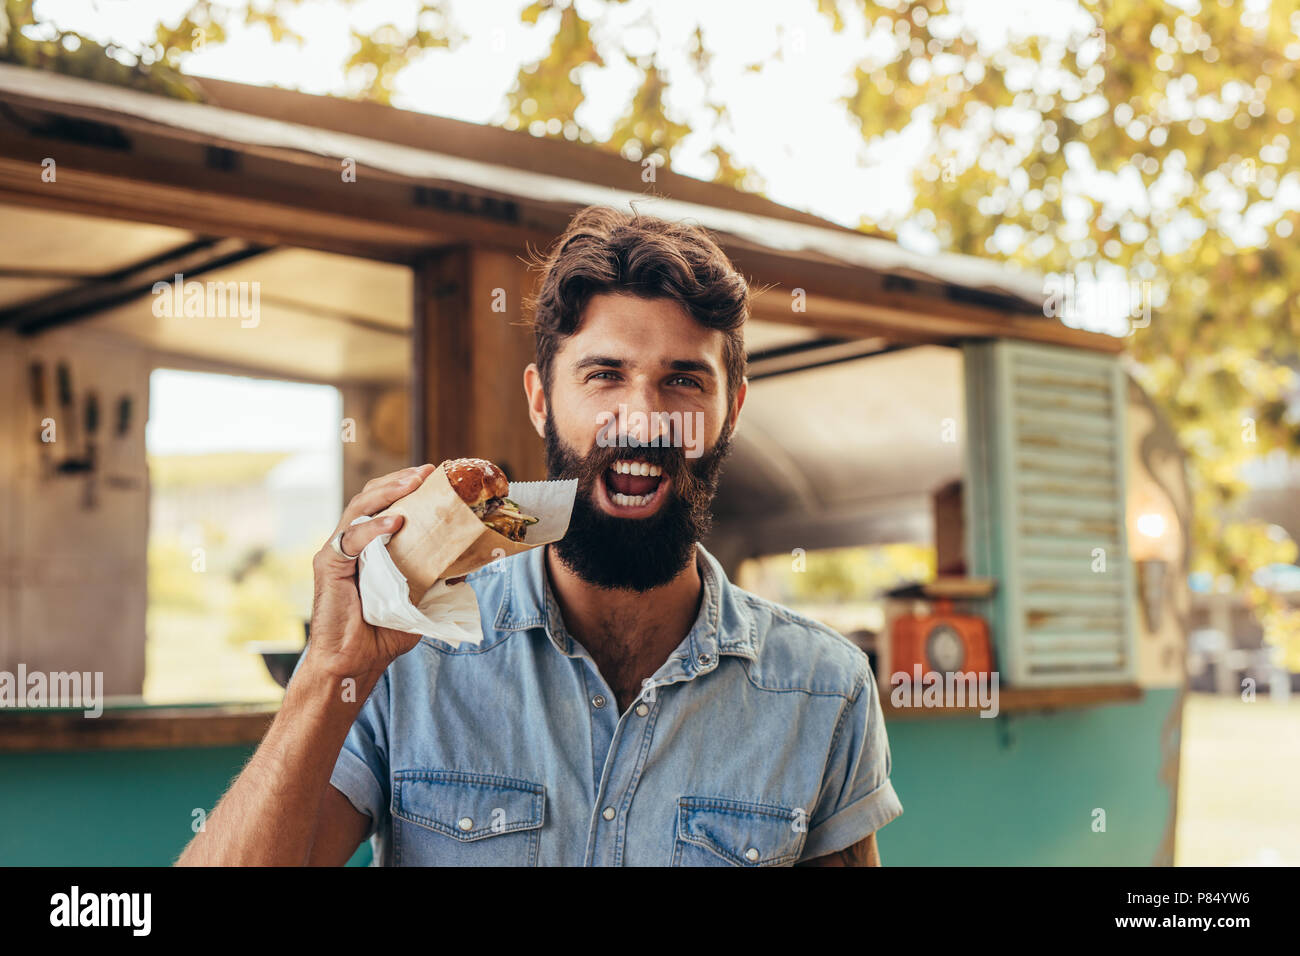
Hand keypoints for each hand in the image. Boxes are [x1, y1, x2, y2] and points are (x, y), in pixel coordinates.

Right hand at [305, 463, 436, 681]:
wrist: (356, 661)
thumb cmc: (383, 633)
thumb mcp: (420, 600)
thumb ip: (436, 580)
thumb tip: (467, 563)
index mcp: (371, 547)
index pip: (386, 506)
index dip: (406, 488)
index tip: (434, 477)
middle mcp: (351, 544)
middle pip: (371, 498)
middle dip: (398, 481)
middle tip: (426, 472)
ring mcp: (337, 552)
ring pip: (358, 509)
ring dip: (386, 493)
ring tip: (412, 484)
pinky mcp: (328, 566)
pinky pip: (350, 539)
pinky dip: (373, 527)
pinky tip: (396, 521)